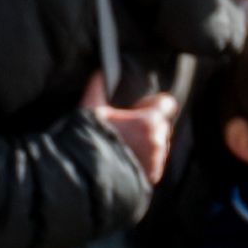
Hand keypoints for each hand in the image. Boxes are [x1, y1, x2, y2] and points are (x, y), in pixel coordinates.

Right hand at [91, 71, 176, 185]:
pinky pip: (154, 163)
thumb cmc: (87, 140)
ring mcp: (156, 161)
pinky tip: (124, 161)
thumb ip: (99, 86)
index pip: (166, 103)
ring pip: (158, 145)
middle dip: (146, 125)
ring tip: (122, 147)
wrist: (81, 177)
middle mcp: (158, 141)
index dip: (151, 104)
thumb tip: (102, 70)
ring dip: (146, 144)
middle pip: (161, 125)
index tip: (137, 109)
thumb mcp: (90, 109)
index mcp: (149, 122)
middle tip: (124, 130)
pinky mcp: (151, 177)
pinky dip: (143, 161)